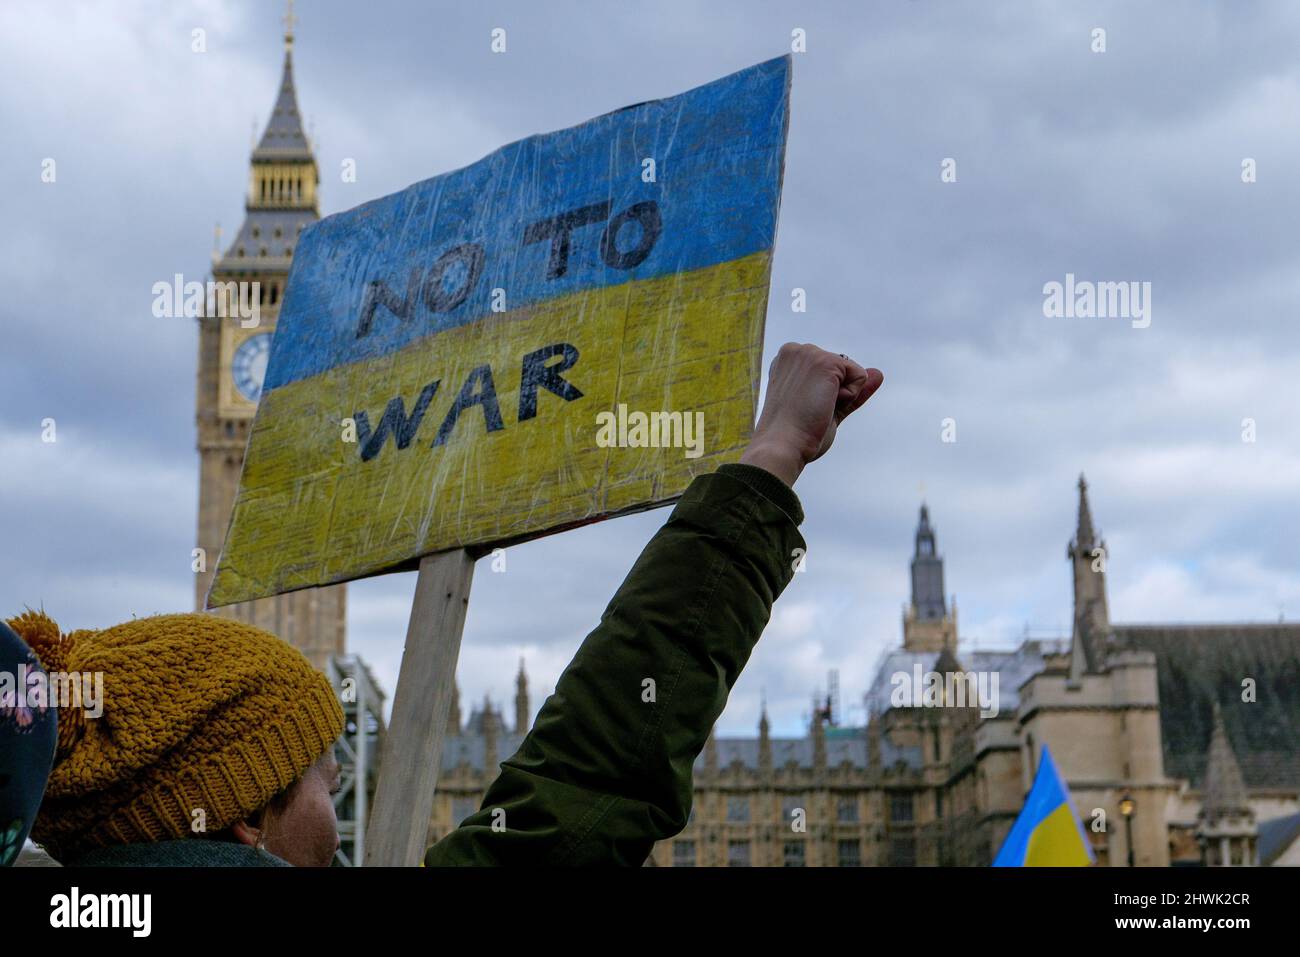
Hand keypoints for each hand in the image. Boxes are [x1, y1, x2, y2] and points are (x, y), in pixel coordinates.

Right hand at [739, 343, 882, 486]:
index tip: (801, 408)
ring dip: (842, 396)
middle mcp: (795, 350)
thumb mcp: (824, 406)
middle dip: (834, 393)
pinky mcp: (826, 361)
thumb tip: (878, 373)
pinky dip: (849, 396)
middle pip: (841, 369)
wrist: (782, 445)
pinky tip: (824, 404)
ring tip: (814, 407)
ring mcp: (810, 353)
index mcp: (787, 361)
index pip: (828, 371)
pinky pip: (860, 376)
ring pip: (852, 372)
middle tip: (808, 410)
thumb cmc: (795, 433)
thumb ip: (849, 389)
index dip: (824, 394)